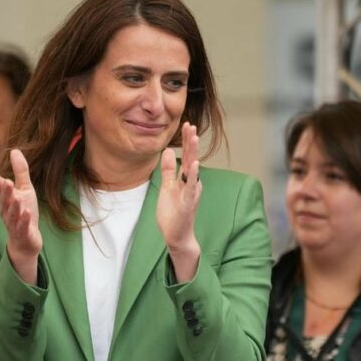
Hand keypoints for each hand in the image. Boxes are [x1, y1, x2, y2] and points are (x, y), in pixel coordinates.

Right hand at [0, 149, 42, 284]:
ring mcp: (14, 224)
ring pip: (13, 215)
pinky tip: (27, 213)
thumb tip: (14, 151)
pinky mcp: (23, 234)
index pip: (1, 192)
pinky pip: (22, 227)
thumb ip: (20, 172)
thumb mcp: (24, 190)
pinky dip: (24, 220)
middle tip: (7, 182)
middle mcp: (7, 213)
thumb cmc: (24, 213)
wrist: (26, 241)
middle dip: (5, 193)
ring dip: (15, 207)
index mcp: (6, 202)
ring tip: (18, 198)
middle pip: (5, 202)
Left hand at [157, 122, 201, 282]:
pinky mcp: (189, 203)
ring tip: (194, 138)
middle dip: (191, 142)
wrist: (177, 236)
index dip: (186, 141)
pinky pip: (191, 187)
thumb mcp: (167, 187)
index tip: (186, 124)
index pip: (186, 156)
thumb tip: (165, 151)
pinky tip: (194, 164)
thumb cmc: (173, 213)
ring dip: (193, 153)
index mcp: (185, 179)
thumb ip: (167, 170)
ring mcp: (191, 192)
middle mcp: (191, 183)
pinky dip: (193, 175)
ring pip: (192, 169)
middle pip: (191, 158)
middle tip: (191, 125)